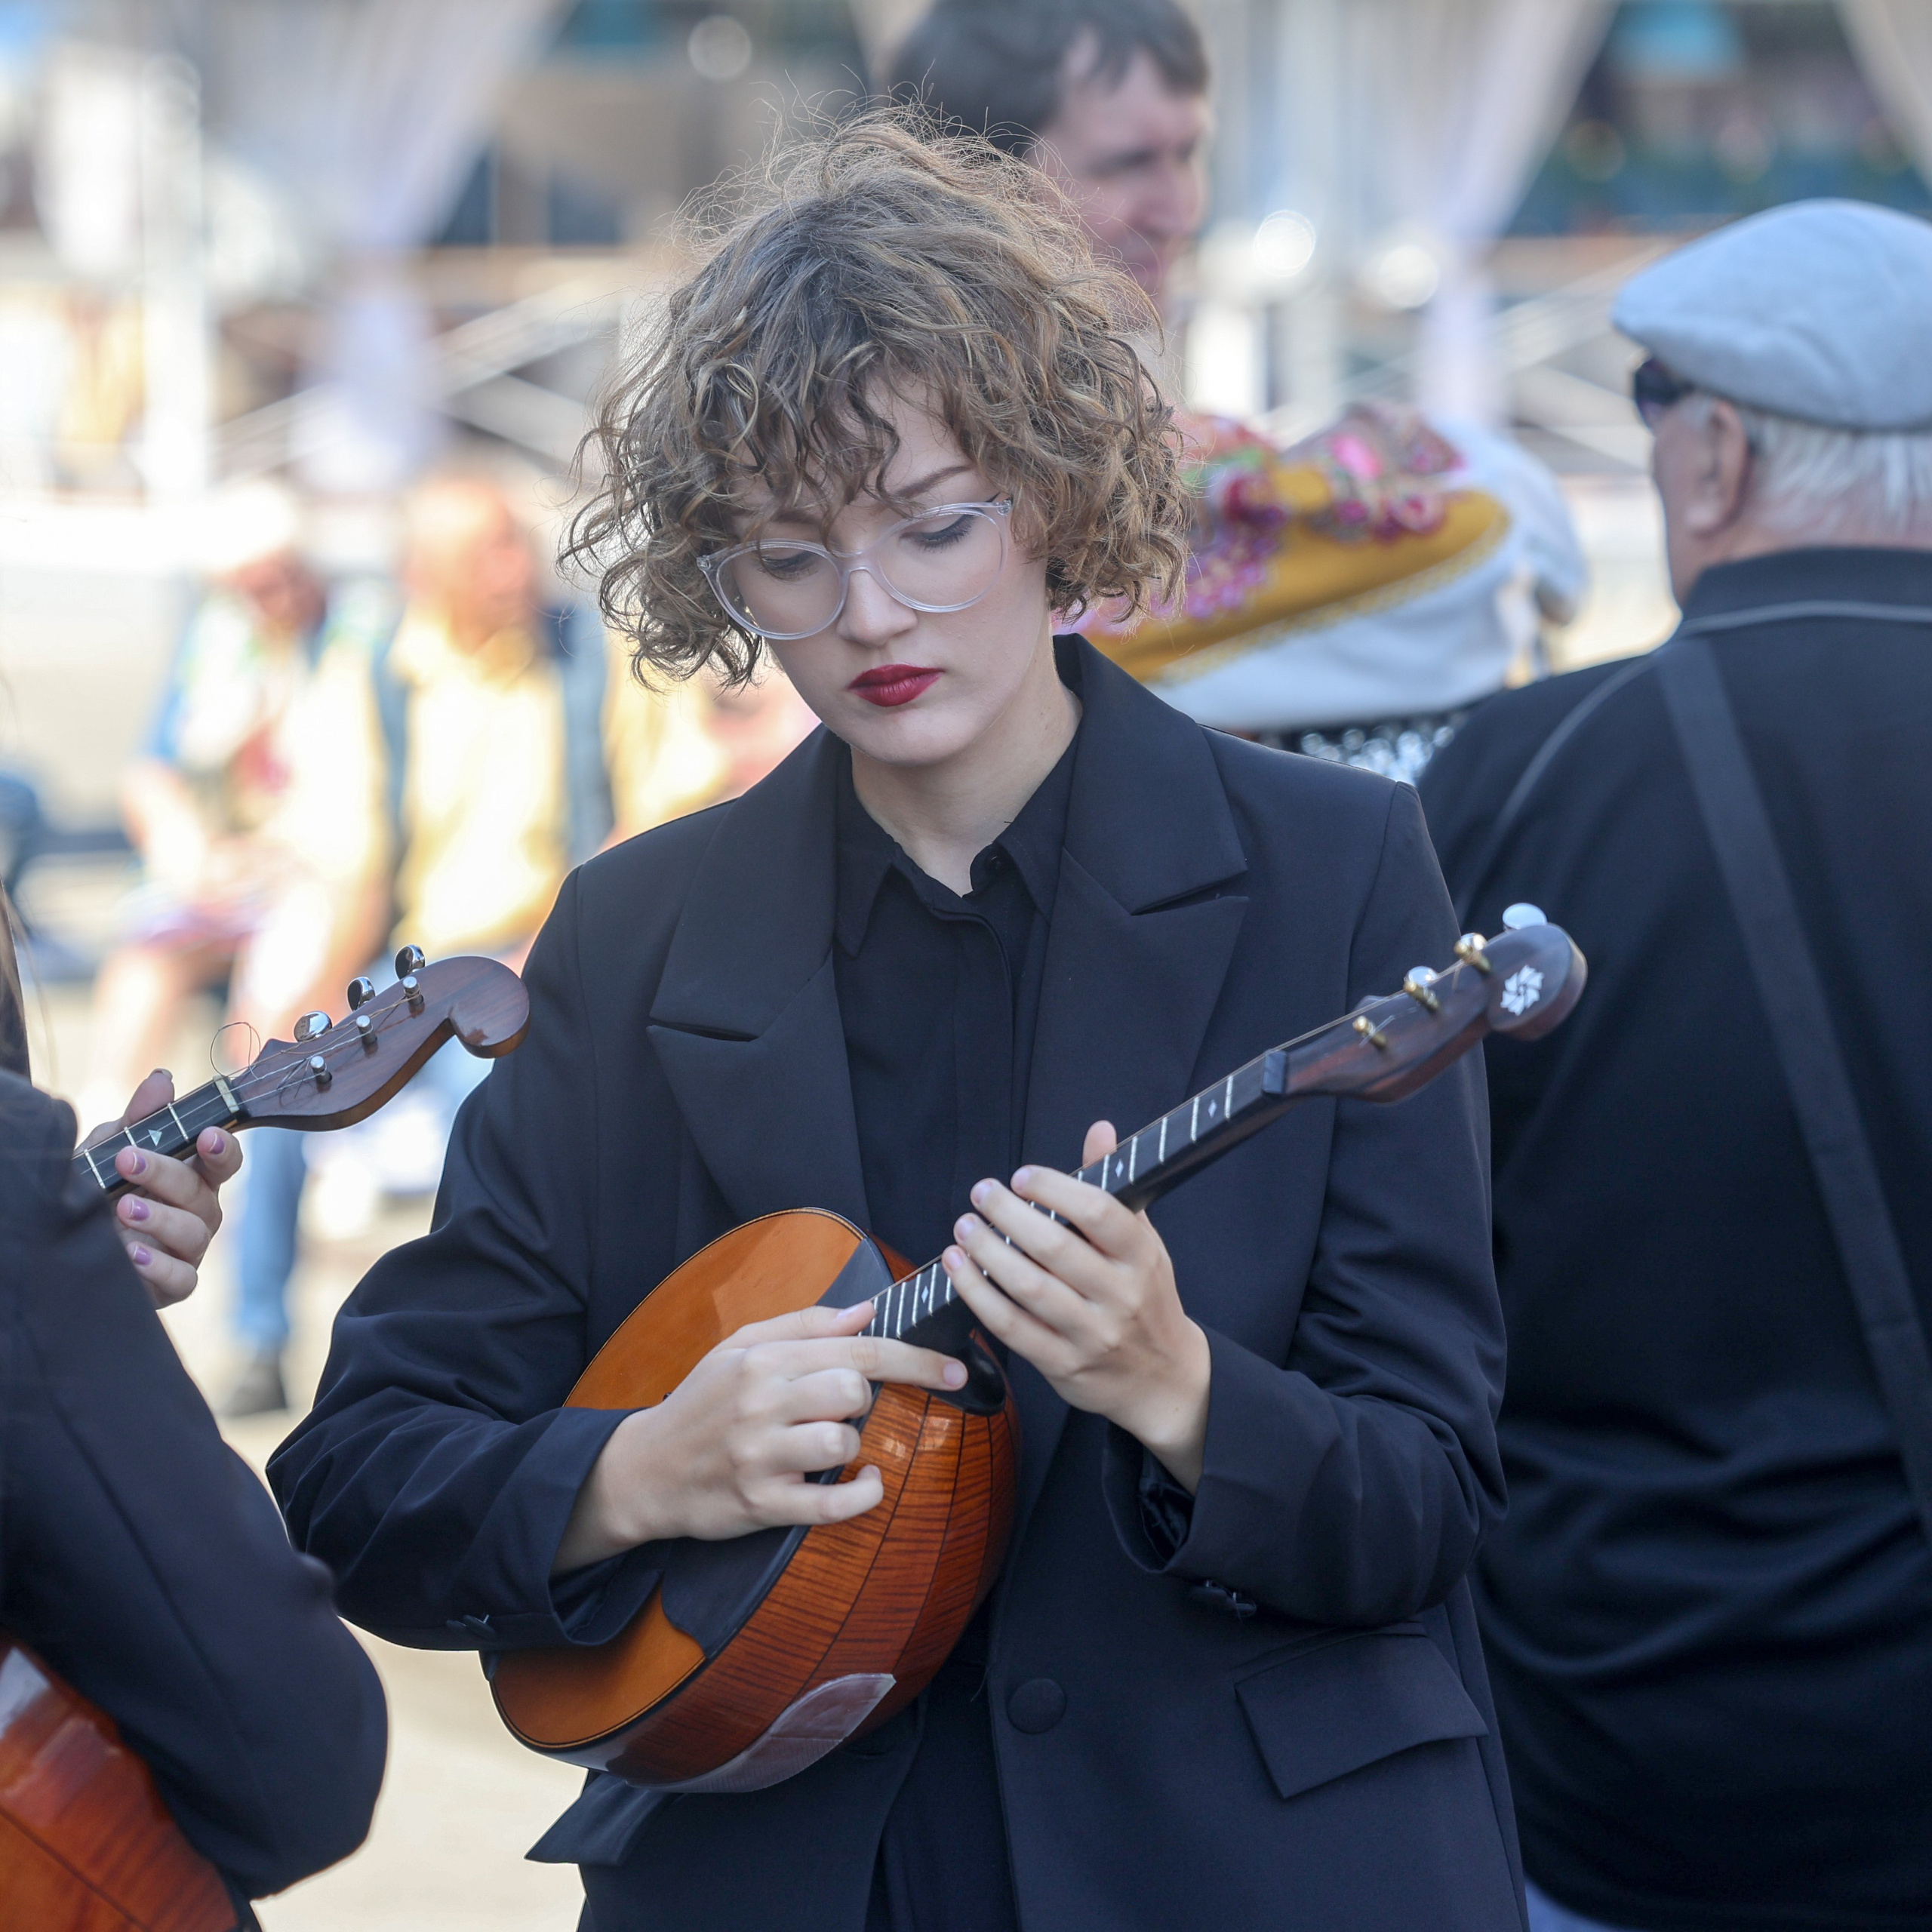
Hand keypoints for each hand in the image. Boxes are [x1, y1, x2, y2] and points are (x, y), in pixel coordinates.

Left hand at [88, 1071, 243, 1309]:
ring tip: (122, 1209)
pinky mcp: (174, 1284)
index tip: (206, 1136)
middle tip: (127, 1161)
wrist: (65, 1241)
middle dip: (167, 1175)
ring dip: (160, 1219)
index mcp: (193, 1176)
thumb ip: (139, 1119)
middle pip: (204, 1194)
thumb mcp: (110, 1148)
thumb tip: (162, 1080)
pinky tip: (131, 1252)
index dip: (223, 1149)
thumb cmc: (99, 1188)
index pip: (225, 1161)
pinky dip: (159, 1266)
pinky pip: (184, 1279)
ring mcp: (189, 1250)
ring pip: (195, 1234)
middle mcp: (199, 1213)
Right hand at [552, 1302, 967, 1574]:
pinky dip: (862, 1496)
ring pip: (843, 1444)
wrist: (645, 1469)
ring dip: (851, 1447)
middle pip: (853, 1392)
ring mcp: (760, 1458)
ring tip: (826, 1446)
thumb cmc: (702, 1403)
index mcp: (763, 1360)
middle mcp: (760, 1404)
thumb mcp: (739, 1346)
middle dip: (863, 1401)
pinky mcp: (762, 1506)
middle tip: (838, 1409)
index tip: (956, 1368)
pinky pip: (833, 1505)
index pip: (859, 1349)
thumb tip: (867, 1311)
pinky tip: (865, 1483)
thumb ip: (806, 1324)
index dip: (917, 1359)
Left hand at [943, 1121, 1212, 1491]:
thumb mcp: (1144, 1242)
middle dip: (1009, 1215)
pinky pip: (1012, 1327)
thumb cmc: (1146, 1298)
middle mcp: (1120, 1295)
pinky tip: (959, 1268)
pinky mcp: (1063, 1365)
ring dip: (987, 1252)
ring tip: (964, 1227)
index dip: (1055, 1189)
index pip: (1099, 1212)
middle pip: (1055, 1248)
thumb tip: (1099, 1130)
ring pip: (1029, 1288)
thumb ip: (1114, 1189)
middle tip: (981, 1193)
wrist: (1164, 1380)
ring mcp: (1091, 1334)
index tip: (1022, 1176)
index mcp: (1142, 1256)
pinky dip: (978, 1295)